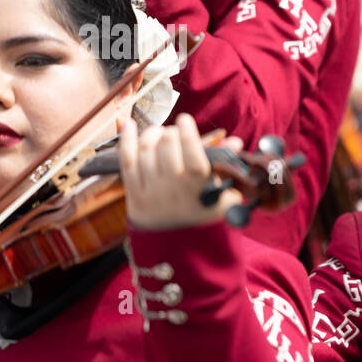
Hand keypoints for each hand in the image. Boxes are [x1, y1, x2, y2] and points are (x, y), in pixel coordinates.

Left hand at [120, 113, 243, 230]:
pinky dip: (126, 138)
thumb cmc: (203, 210)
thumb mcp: (223, 194)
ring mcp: (152, 190)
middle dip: (170, 132)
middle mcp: (174, 188)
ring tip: (159, 133)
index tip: (185, 120)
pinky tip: (127, 123)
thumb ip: (227, 166)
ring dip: (152, 133)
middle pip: (167, 146)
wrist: (177, 241)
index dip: (187, 133)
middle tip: (174, 132)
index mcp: (199, 187)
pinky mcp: (134, 192)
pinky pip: (126, 160)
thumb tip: (235, 141)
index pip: (193, 154)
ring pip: (146, 149)